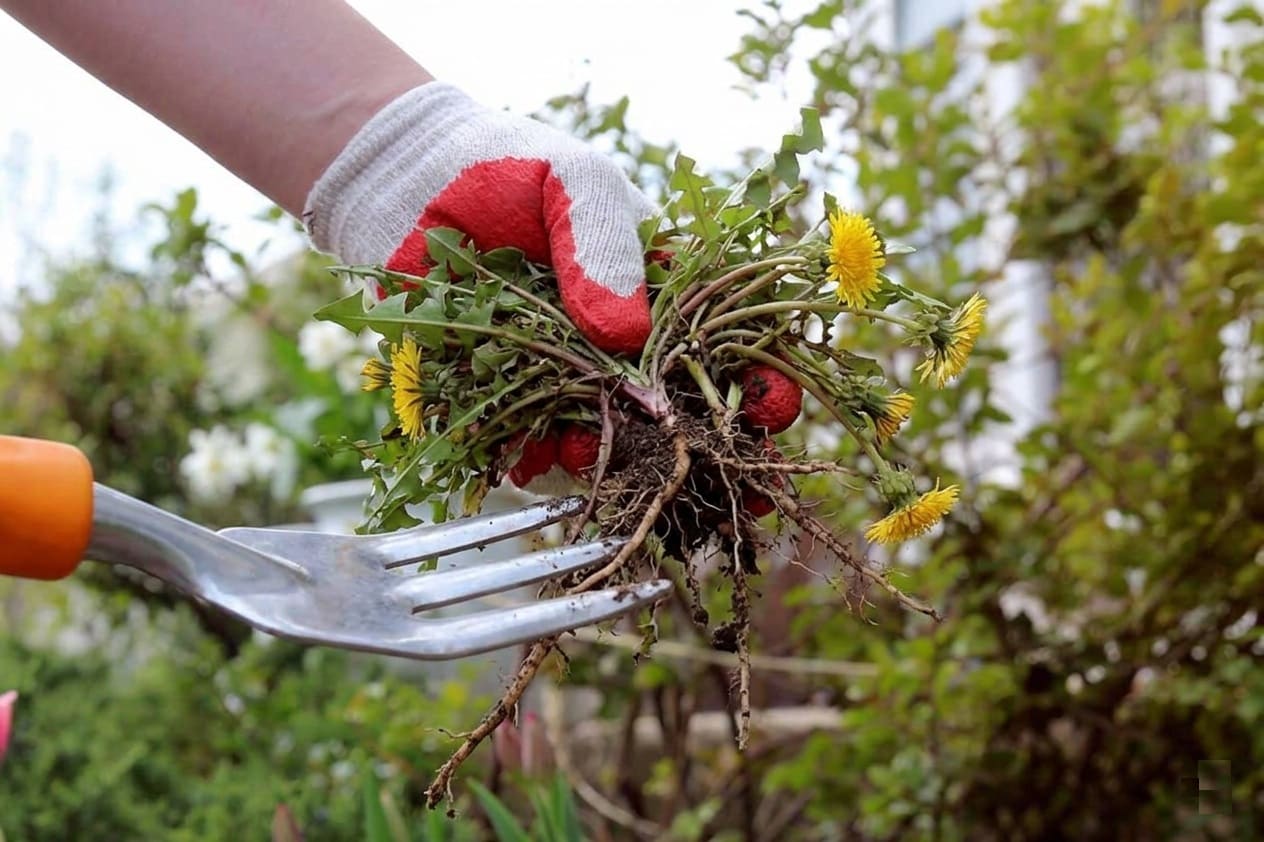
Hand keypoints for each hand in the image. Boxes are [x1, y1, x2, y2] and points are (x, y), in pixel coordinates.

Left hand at [305, 82, 801, 494]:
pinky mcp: (511, 394)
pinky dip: (539, 459)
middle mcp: (622, 341)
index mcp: (660, 288)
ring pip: (610, 436)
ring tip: (598, 458)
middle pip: (680, 408)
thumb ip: (605, 248)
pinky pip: (533, 441)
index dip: (761, 379)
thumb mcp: (576, 184)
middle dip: (709, 454)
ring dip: (618, 463)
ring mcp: (569, 373)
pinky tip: (534, 459)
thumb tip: (626, 336)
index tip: (776, 410)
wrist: (409, 181)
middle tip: (729, 495)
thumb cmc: (510, 165)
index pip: (727, 341)